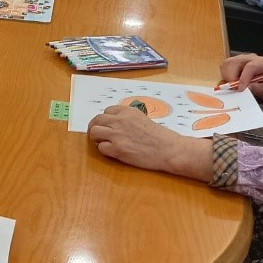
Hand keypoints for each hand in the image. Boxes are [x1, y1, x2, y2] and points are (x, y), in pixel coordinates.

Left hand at [87, 106, 211, 179]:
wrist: (168, 149)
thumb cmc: (159, 136)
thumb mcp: (142, 119)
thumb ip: (128, 119)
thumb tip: (116, 123)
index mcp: (126, 111)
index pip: (106, 111)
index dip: (105, 119)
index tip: (107, 125)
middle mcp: (119, 120)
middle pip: (96, 120)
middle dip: (95, 127)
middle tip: (98, 135)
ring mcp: (117, 135)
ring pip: (94, 132)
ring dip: (97, 138)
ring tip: (104, 143)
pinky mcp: (117, 149)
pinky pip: (101, 148)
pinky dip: (104, 150)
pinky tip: (113, 152)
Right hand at [217, 54, 262, 108]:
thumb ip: (258, 88)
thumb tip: (247, 88)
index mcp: (260, 62)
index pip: (250, 67)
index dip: (243, 78)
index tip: (240, 89)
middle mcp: (249, 58)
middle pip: (234, 63)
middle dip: (232, 77)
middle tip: (235, 89)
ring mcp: (239, 59)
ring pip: (226, 64)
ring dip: (227, 77)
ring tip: (234, 85)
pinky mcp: (232, 63)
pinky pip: (223, 67)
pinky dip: (224, 76)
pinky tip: (232, 82)